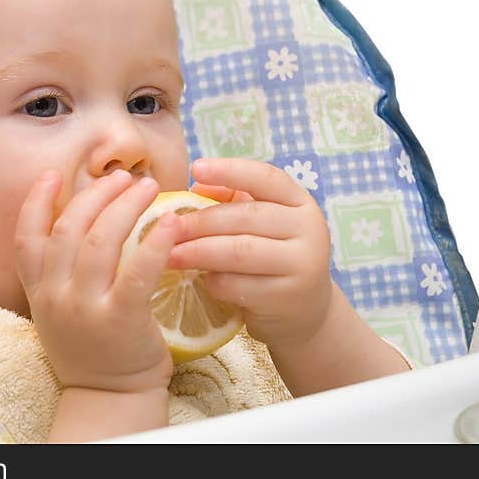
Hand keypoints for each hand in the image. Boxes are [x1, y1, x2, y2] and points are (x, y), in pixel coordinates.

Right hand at [14, 169, 178, 394]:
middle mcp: (55, 297)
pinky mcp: (121, 320)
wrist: (108, 398)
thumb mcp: (60, 311)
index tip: (51, 174)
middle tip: (122, 177)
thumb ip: (62, 273)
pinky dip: (155, 243)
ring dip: (124, 206)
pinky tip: (170, 222)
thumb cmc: (93, 348)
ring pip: (99, 242)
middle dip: (96, 194)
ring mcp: (85, 309)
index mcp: (38, 291)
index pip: (25, 239)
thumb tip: (89, 219)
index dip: (35, 202)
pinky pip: (137, 273)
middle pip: (69, 229)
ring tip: (147, 187)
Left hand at [168, 157, 334, 348]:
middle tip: (168, 226)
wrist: (303, 311)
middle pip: (246, 216)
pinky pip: (239, 285)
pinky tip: (201, 280)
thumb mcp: (259, 224)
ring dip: (199, 252)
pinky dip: (214, 281)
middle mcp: (309, 229)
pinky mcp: (286, 298)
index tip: (195, 168)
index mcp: (300, 202)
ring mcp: (302, 264)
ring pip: (240, 251)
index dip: (230, 170)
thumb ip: (231, 200)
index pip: (266, 177)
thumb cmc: (271, 257)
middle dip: (201, 221)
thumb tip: (198, 183)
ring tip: (169, 254)